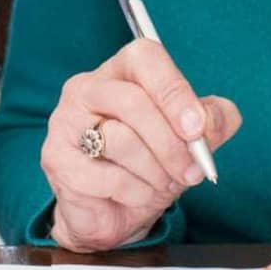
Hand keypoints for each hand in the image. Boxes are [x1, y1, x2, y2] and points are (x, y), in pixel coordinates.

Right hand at [40, 40, 240, 252]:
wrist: (114, 212)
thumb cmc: (151, 165)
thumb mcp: (192, 140)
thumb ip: (213, 121)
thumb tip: (210, 121)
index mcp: (121, 71)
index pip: (145, 58)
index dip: (174, 91)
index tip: (197, 128)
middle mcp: (86, 88)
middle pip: (134, 102)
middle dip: (171, 144)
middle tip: (191, 171)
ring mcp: (65, 121)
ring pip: (121, 140)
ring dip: (155, 172)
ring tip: (161, 184)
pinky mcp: (57, 158)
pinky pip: (106, 175)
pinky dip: (134, 192)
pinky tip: (136, 195)